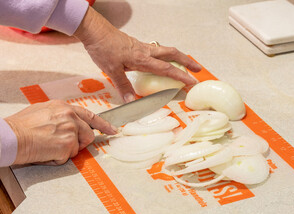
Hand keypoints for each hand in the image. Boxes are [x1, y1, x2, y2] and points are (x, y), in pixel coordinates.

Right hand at [4, 100, 116, 165]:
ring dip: (65, 151)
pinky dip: (56, 159)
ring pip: (78, 148)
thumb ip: (60, 116)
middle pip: (88, 135)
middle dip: (78, 143)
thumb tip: (69, 123)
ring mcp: (70, 130)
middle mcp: (70, 116)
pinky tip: (44, 152)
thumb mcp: (42, 111)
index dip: (103, 124)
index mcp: (64, 107)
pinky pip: (67, 157)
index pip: (90, 116)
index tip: (113, 130)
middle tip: (61, 145)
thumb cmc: (21, 126)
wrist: (10, 136)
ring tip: (48, 146)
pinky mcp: (67, 144)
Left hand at [74, 7, 201, 102]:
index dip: (181, 76)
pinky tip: (163, 62)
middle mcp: (146, 52)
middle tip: (197, 69)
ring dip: (178, 57)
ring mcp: (143, 47)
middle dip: (187, 61)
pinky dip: (166, 56)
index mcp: (142, 59)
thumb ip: (123, 86)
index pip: (167, 68)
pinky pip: (157, 51)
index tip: (192, 82)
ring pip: (166, 51)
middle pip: (173, 54)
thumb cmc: (103, 47)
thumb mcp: (111, 70)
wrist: (95, 31)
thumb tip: (132, 102)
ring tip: (185, 65)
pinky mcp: (137, 46)